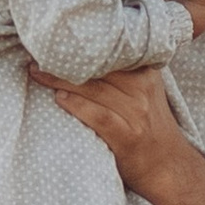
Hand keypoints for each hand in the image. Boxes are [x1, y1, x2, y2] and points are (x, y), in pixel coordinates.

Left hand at [32, 58, 182, 196]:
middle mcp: (143, 88)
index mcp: (146, 72)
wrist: (168, 166)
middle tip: (36, 53)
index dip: (81, 43)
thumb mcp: (146, 91)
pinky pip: (98, 115)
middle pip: (98, 66)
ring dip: (60, 80)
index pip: (110, 49)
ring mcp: (137, 112)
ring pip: (94, 88)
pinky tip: (59, 99)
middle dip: (64, 60)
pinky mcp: (128, 136)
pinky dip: (77, 105)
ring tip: (37, 72)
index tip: (55, 38)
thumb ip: (124, 71)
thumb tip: (84, 51)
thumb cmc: (149, 126)